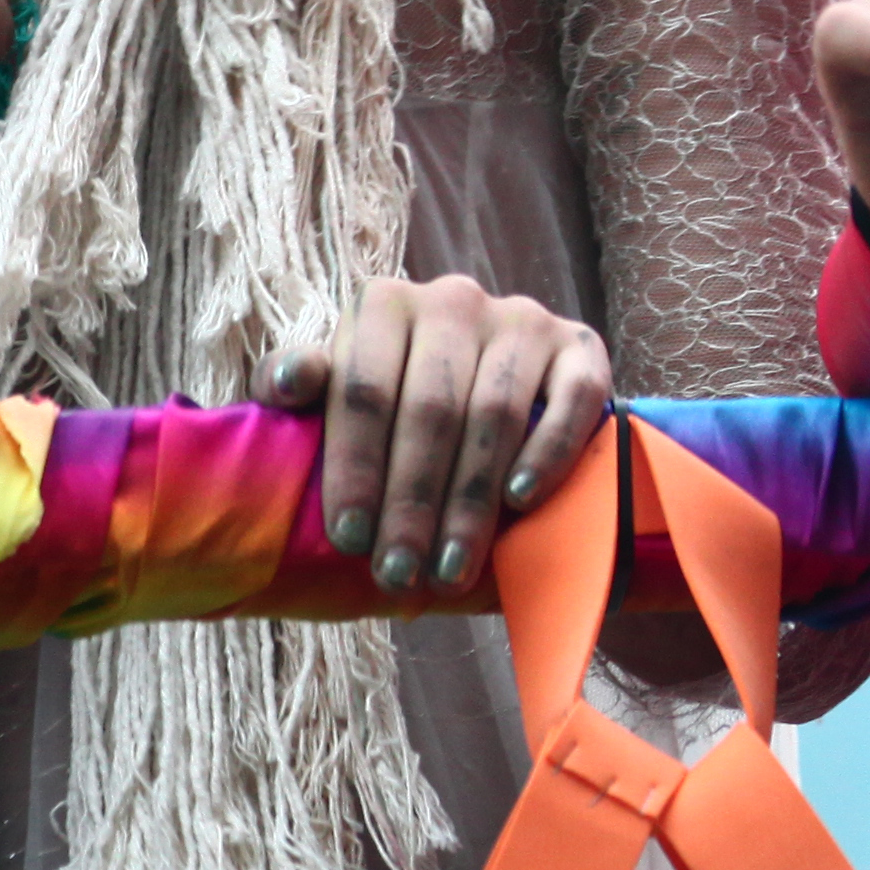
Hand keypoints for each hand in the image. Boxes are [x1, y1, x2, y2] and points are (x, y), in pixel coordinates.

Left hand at [267, 274, 615, 597]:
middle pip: (431, 409)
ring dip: (471, 499)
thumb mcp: (333, 386)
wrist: (483, 375)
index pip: (364, 390)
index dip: (356, 468)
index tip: (351, 540)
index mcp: (384, 303)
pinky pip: (572, 399)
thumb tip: (289, 382)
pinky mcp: (580, 345)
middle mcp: (454, 298)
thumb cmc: (389, 396)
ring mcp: (523, 318)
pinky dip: (547, 451)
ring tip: (449, 566)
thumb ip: (297, 380)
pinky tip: (519, 501)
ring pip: (496, 412)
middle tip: (401, 572)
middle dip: (412, 501)